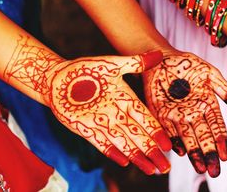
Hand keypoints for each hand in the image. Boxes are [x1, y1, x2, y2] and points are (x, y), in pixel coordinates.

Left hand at [44, 51, 171, 174]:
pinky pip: (101, 143)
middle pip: (137, 134)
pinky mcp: (85, 128)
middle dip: (151, 150)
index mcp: (125, 97)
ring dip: (136, 156)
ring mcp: (101, 121)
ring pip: (123, 141)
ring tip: (150, 170)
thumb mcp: (112, 64)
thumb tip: (159, 56)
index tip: (167, 144)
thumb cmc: (87, 69)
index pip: (144, 117)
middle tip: (164, 167)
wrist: (59, 77)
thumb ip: (136, 63)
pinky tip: (124, 161)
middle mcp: (116, 112)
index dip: (156, 131)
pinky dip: (112, 151)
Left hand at [143, 52, 226, 176]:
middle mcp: (194, 113)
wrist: (162, 57)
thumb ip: (226, 91)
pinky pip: (167, 130)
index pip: (217, 126)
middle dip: (208, 154)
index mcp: (208, 104)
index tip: (225, 155)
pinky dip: (173, 140)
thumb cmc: (189, 64)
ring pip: (187, 137)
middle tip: (214, 171)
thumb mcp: (211, 74)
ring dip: (193, 153)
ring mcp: (177, 114)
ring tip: (200, 167)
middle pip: (203, 136)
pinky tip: (179, 150)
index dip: (221, 141)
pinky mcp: (160, 113)